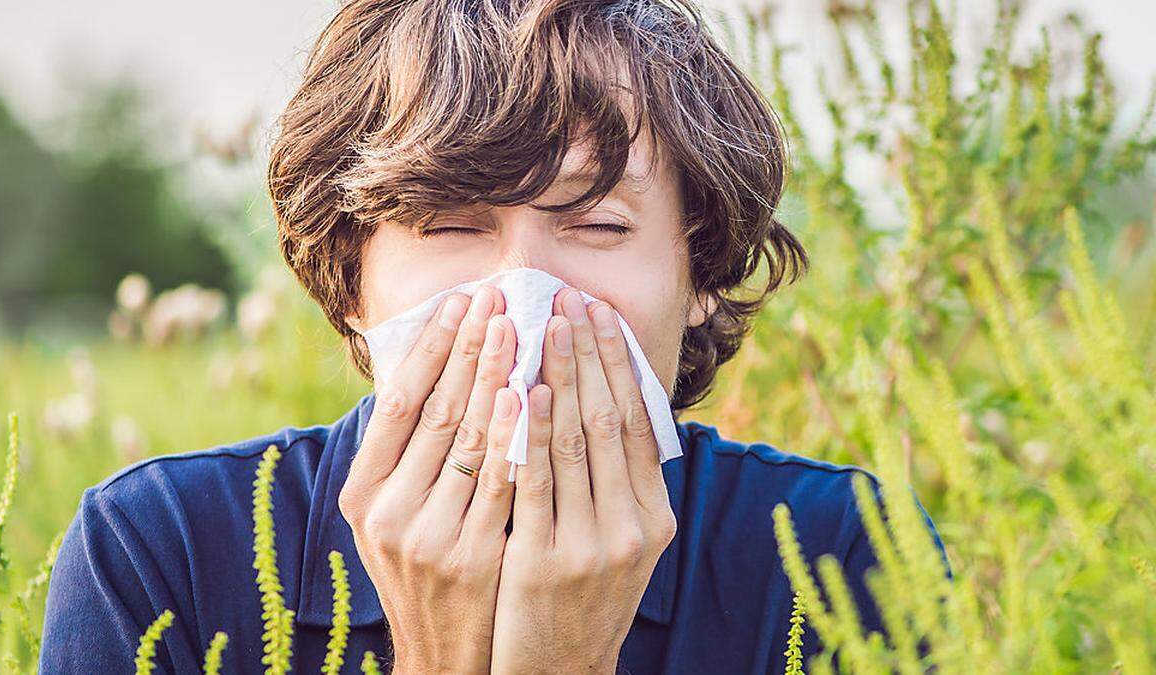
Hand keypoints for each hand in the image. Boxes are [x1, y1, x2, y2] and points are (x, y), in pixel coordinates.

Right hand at [338, 285, 518, 673]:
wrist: (442, 653)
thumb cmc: (422, 568)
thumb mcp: (391, 514)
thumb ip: (403, 452)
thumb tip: (428, 367)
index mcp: (362, 492)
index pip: (398, 402)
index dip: (431, 347)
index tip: (459, 301)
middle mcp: (387, 512)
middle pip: (435, 411)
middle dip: (469, 347)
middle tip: (497, 296)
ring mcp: (429, 536)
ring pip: (469, 439)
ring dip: (495, 375)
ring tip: (518, 325)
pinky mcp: (472, 556)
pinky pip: (500, 482)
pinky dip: (515, 434)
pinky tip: (529, 392)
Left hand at [488, 288, 677, 673]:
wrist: (558, 670)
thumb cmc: (581, 595)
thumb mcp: (619, 542)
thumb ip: (617, 482)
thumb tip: (608, 401)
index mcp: (654, 516)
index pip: (637, 422)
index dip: (618, 363)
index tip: (599, 313)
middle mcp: (631, 527)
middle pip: (608, 421)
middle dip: (587, 354)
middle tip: (569, 299)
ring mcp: (590, 546)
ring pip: (572, 443)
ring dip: (557, 376)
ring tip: (542, 325)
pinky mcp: (542, 562)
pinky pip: (532, 482)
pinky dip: (527, 432)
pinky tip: (518, 390)